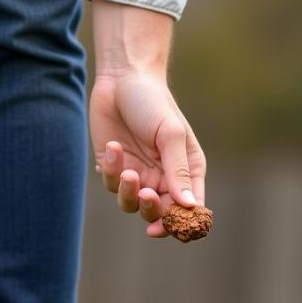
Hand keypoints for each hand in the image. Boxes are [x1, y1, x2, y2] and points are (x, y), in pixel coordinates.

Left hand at [90, 73, 205, 237]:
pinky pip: (111, 184)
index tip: (171, 224)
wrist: (122, 78)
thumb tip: (189, 206)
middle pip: (160, 214)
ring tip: (127, 172)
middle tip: (146, 195)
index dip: (183, 222)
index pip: (191, 208)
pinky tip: (112, 148)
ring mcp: (139, 175)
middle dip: (151, 210)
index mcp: (188, 171)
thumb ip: (178, 171)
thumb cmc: (153, 102)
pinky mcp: (114, 169)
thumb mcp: (170, 135)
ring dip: (128, 193)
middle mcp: (164, 178)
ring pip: (132, 205)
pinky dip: (110, 170)